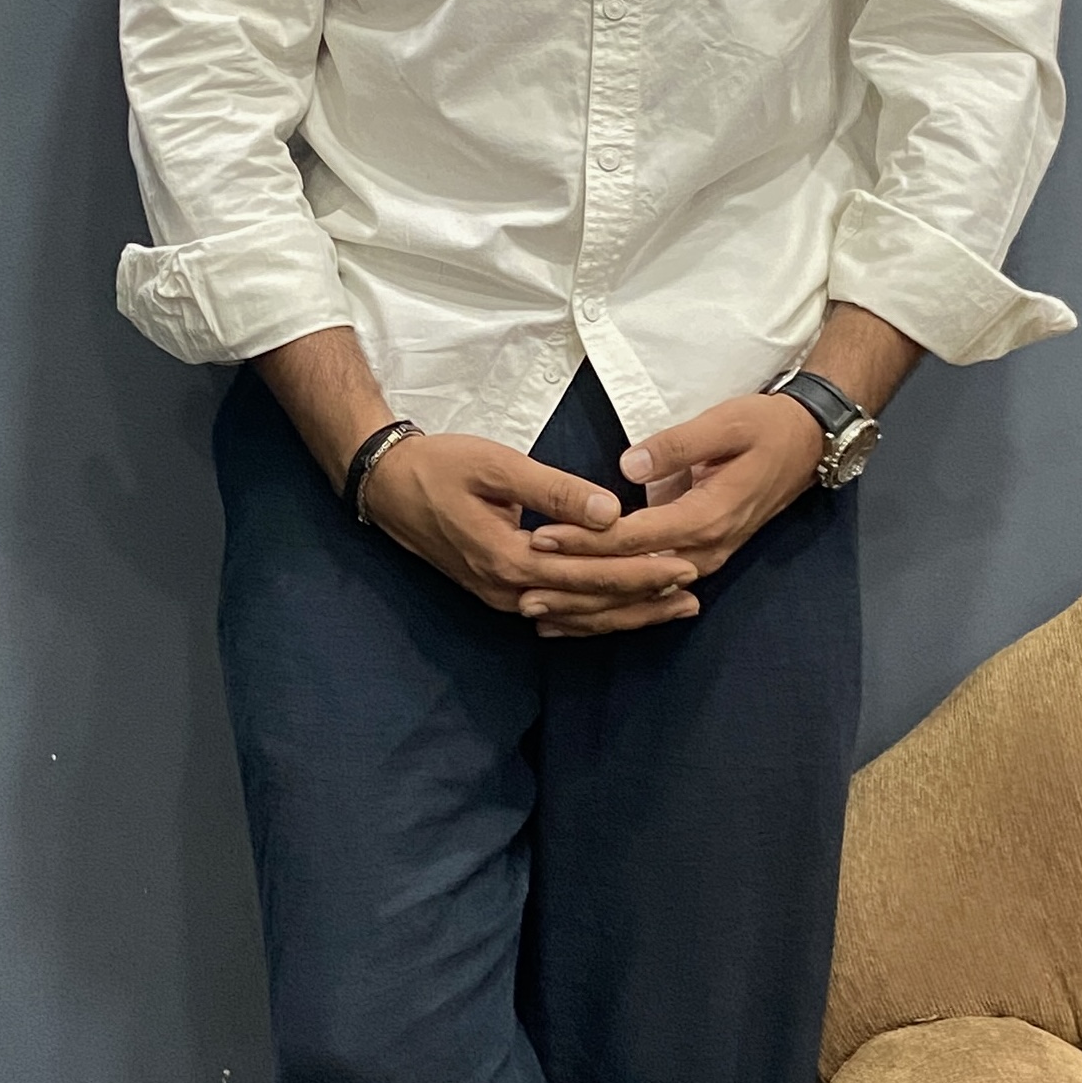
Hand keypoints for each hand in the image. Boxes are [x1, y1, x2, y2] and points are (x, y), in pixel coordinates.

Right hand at [362, 430, 702, 634]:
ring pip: (576, 615)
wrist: (387, 487)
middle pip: (590, 603)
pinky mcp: (500, 591)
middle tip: (694, 592)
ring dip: (626, 613)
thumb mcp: (497, 466)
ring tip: (673, 608)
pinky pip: (557, 613)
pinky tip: (621, 614)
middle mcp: (509, 590)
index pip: (592, 573)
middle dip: (645, 599)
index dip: (641, 571)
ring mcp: (503, 597)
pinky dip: (594, 615)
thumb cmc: (440, 467)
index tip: (684, 564)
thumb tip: (609, 512)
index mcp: (511, 559)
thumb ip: (554, 491)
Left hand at [524, 394, 823, 627]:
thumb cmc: (765, 428)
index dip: (585, 539)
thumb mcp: (726, 424)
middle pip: (630, 578)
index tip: (540, 537)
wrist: (808, 446)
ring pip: (637, 597)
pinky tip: (574, 618)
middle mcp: (704, 549)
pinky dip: (611, 610)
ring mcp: (704, 560)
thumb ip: (678, 445)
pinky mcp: (699, 561)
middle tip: (522, 588)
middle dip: (575, 585)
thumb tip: (631, 464)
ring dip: (587, 607)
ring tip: (536, 611)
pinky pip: (649, 595)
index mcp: (707, 516)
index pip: (633, 537)